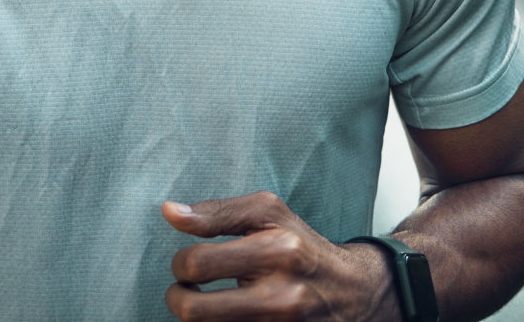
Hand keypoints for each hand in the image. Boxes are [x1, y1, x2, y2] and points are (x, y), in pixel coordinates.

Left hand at [162, 191, 397, 320]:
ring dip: (195, 318)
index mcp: (277, 251)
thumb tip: (169, 212)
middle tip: (186, 290)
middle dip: (178, 298)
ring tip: (204, 304)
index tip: (190, 264)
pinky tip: (226, 316)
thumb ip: (216, 212)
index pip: (196, 264)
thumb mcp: (268, 213)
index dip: (181, 264)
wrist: (353, 291)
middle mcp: (282, 296)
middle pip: (193, 311)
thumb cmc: (301, 246)